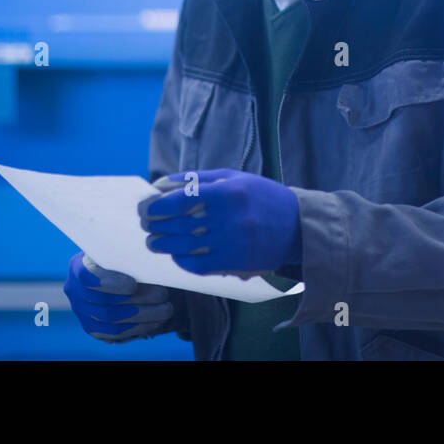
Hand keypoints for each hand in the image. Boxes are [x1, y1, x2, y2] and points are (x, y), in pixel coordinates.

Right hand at [62, 251, 175, 341]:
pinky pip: (114, 332)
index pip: (87, 276)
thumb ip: (132, 252)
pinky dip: (138, 327)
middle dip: (137, 299)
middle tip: (162, 294)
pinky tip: (157, 322)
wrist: (120, 273)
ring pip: (111, 319)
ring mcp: (82, 311)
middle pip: (103, 301)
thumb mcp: (125, 248)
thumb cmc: (125, 255)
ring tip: (166, 309)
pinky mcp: (93, 327)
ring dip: (143, 315)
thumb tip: (153, 261)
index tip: (133, 285)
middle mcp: (75, 290)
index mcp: (79, 265)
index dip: (110, 283)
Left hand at [137, 169, 301, 276]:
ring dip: (164, 245)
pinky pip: (199, 265)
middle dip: (156, 226)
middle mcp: (229, 218)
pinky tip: (176, 255)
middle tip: (147, 226)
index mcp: (228, 192)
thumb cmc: (261, 196)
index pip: (181, 200)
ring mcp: (231, 242)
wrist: (297, 226)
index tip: (146, 209)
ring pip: (185, 247)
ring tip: (154, 242)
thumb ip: (197, 179)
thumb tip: (161, 184)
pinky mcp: (234, 262)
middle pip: (179, 225)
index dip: (158, 206)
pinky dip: (182, 261)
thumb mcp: (234, 178)